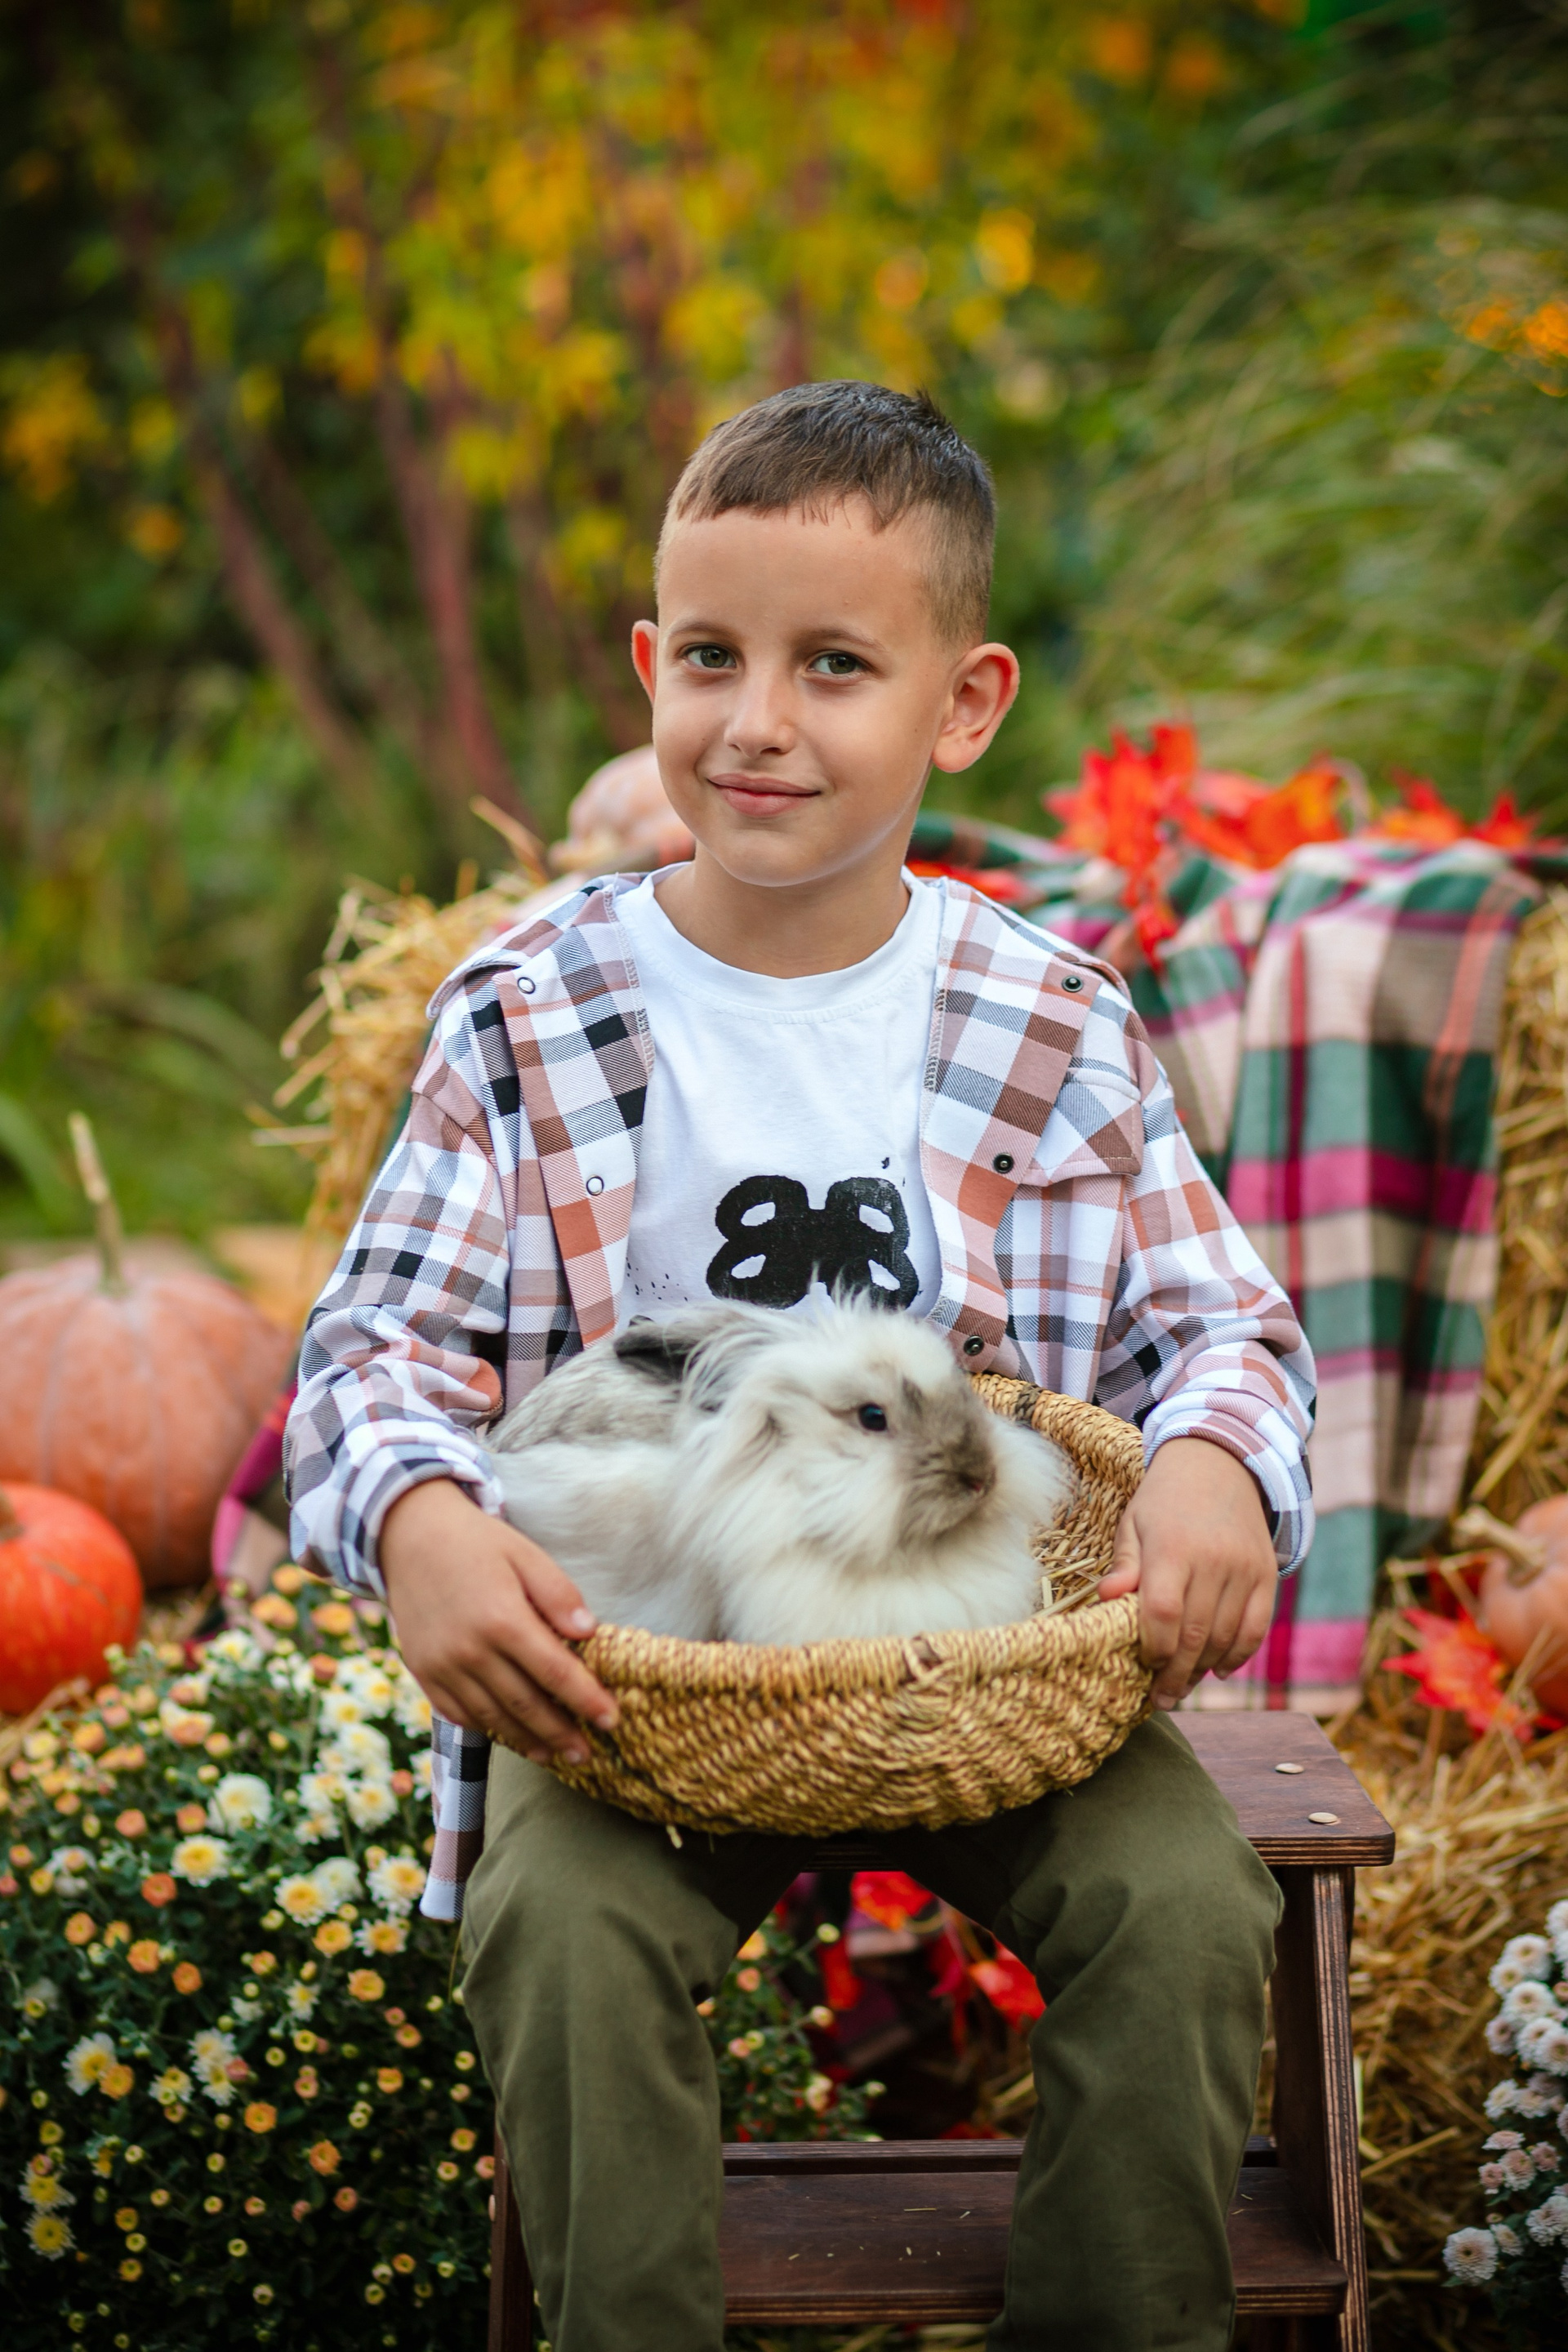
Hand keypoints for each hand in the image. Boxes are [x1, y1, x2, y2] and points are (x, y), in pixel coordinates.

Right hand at [379, 1478, 618, 1763]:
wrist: (409, 1536)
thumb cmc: (477, 1543)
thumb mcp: (526, 1554)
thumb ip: (559, 1595)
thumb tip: (590, 1632)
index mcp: (503, 1619)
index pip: (556, 1673)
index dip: (587, 1700)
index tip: (612, 1719)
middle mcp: (471, 1650)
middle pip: (526, 1704)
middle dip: (561, 1733)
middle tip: (587, 1753)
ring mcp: (442, 1666)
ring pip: (492, 1716)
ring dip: (526, 1740)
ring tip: (554, 1756)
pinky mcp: (423, 1671)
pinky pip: (458, 1713)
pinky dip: (487, 1729)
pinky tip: (510, 1736)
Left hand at [1096, 1438, 1277, 1709]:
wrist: (1221, 1465)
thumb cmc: (1165, 1501)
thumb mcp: (1134, 1523)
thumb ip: (1124, 1565)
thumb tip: (1107, 1601)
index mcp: (1173, 1548)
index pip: (1163, 1613)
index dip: (1153, 1647)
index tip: (1142, 1665)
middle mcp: (1213, 1560)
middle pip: (1195, 1634)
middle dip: (1175, 1674)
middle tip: (1161, 1699)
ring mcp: (1244, 1569)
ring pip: (1226, 1638)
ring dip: (1204, 1670)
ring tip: (1183, 1686)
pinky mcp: (1267, 1574)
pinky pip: (1255, 1628)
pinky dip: (1238, 1656)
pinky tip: (1218, 1670)